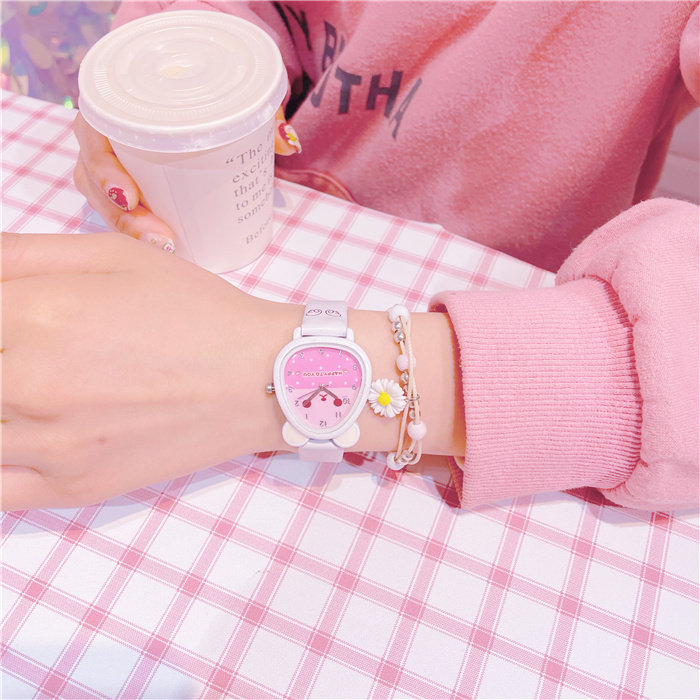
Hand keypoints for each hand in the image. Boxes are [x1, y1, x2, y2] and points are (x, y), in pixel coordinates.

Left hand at [1, 232, 295, 509]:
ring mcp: (51, 445)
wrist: (257, 377)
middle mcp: (31, 383)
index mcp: (37, 314)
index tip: (12, 320)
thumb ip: (21, 253)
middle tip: (25, 351)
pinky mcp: (73, 488)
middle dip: (1, 354)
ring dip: (1, 405)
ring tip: (31, 387)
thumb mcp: (114, 254)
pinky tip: (20, 434)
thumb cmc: (194, 309)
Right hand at [72, 107, 300, 249]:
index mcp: (120, 105)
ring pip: (104, 201)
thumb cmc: (213, 100)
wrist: (208, 109)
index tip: (130, 197)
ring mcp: (114, 166)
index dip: (102, 166)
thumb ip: (262, 115)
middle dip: (121, 215)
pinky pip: (118, 214)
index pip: (92, 133)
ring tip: (166, 247)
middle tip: (160, 238)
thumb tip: (287, 142)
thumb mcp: (237, 101)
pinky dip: (135, 233)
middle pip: (93, 178)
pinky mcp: (127, 191)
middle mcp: (109, 136)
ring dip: (129, 230)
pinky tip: (164, 249)